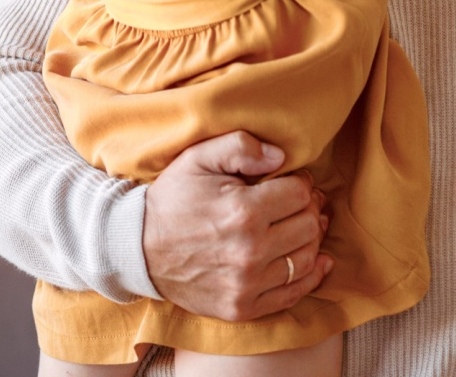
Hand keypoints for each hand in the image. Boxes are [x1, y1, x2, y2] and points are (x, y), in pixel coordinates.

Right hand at [142, 131, 331, 320]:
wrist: (138, 250)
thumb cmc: (172, 200)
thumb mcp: (198, 158)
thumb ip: (240, 146)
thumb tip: (281, 156)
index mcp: (242, 211)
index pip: (300, 194)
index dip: (301, 183)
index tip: (291, 181)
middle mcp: (249, 252)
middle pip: (308, 226)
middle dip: (308, 209)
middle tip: (298, 202)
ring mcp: (246, 285)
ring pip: (305, 259)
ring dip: (310, 240)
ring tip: (300, 225)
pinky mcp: (242, 308)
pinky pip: (292, 294)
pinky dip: (310, 277)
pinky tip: (317, 261)